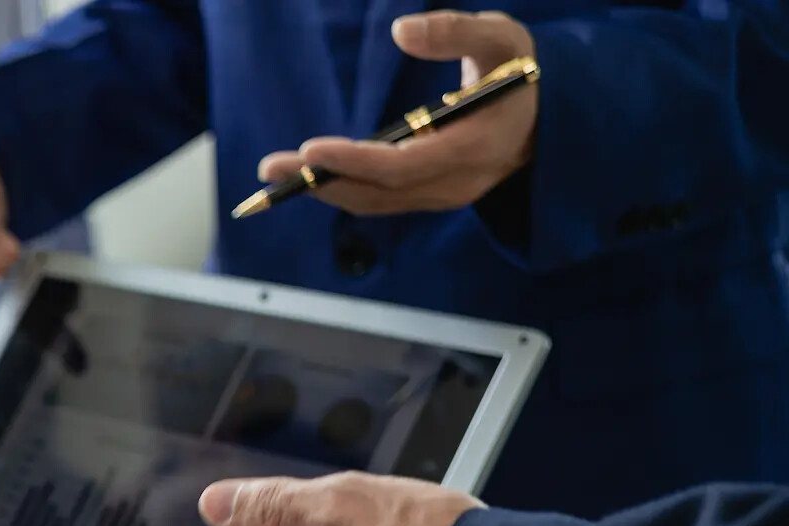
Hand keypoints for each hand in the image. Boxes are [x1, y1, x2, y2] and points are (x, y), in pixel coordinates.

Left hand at [256, 11, 537, 214]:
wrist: (548, 116)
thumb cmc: (519, 69)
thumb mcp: (500, 37)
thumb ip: (454, 31)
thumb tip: (401, 30)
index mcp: (475, 147)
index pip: (403, 165)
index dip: (354, 161)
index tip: (310, 149)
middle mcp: (457, 183)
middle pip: (378, 192)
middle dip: (320, 181)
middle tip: (269, 168)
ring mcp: (443, 196)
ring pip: (373, 203)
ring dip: (322, 190)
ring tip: (275, 175)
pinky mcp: (429, 196)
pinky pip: (378, 200)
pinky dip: (340, 190)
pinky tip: (306, 178)